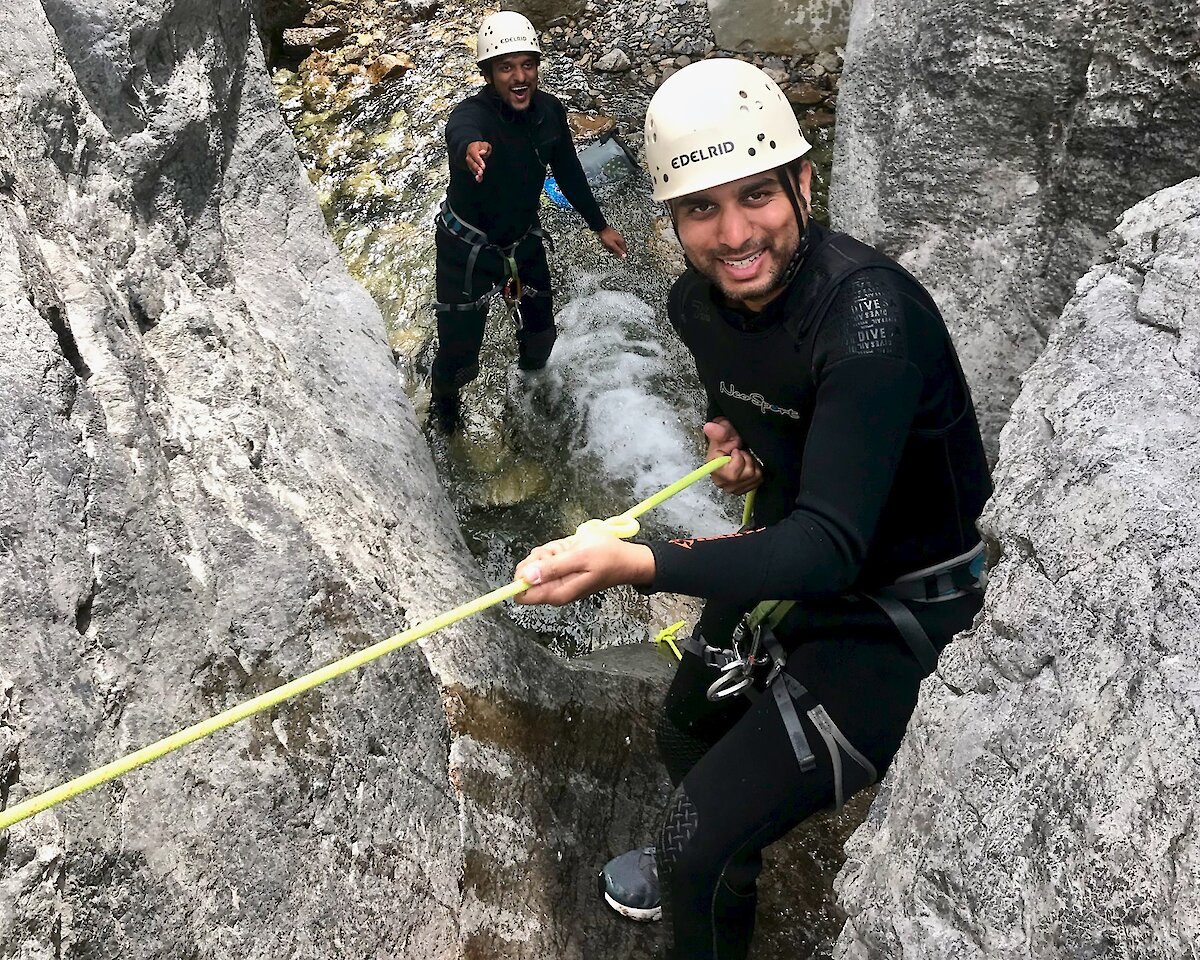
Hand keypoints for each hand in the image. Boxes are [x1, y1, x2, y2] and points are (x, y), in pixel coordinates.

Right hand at [465, 141, 491, 181]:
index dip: (479, 160)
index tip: (483, 166)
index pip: (475, 155)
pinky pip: (473, 172)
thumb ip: (484, 147)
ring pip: (471, 168)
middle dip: (476, 168)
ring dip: (475, 173)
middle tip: (481, 172)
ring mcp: (469, 162)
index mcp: (472, 149)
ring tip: (479, 177)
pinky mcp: (471, 167)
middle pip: (472, 162)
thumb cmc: (481, 147)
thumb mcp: (484, 144)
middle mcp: (469, 156)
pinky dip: (476, 176)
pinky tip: (479, 180)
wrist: (474, 148)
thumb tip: (483, 152)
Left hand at [514, 527, 654, 605]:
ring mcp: (558, 581)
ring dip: (550, 551)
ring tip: (570, 549)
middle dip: (539, 557)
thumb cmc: (608, 557)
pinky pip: (549, 559)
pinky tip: (571, 549)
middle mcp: (555, 590)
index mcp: (557, 592)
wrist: (627, 559)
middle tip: (560, 551)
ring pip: (537, 564)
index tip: (540, 560)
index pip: (522, 594)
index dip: (524, 574)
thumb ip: (552, 568)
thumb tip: (525, 578)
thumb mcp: (579, 557)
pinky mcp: (563, 572)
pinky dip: (556, 550)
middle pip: (527, 575)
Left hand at [597, 226, 627, 258]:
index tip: (615, 254)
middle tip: (609, 248)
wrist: (601, 228)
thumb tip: (625, 256)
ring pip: (615, 246)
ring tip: (606, 245)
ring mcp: (617, 238)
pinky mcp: (613, 237)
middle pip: (619, 249)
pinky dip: (608, 244)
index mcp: (622, 241)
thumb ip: (618, 251)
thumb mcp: (612, 245)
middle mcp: (620, 239)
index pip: (624, 251)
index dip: (620, 254)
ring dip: (610, 247)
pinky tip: (605, 243)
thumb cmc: (606, 236)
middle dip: (613, 250)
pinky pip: (612, 243)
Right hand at [704, 418, 762, 494]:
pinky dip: (756, 470)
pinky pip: (758, 481)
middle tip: (741, 452)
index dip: (739, 459)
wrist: (730, 443)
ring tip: (744, 457)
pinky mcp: (742, 490)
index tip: (736, 450)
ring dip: (753, 464)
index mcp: (714, 470)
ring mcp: (732, 488)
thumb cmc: (726, 438)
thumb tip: (709, 427)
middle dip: (748, 459)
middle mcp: (722, 482)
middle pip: (747, 474)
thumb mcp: (724, 431)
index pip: (733, 474)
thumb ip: (719, 431)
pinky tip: (748, 464)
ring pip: (755, 477)